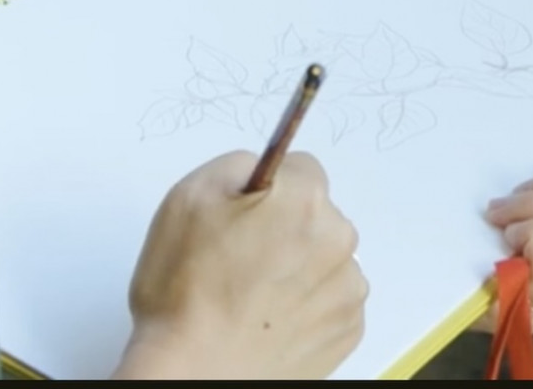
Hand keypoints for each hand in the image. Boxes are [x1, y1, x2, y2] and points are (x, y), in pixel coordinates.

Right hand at [115, 150, 367, 379]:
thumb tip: (264, 167)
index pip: (300, 169)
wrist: (196, 373)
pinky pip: (330, 298)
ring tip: (253, 296)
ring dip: (299, 267)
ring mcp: (347, 289)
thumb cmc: (185, 292)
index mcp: (304, 200)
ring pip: (325, 257)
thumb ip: (237, 164)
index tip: (244, 216)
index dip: (268, 191)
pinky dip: (307, 304)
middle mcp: (339, 239)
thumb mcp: (190, 196)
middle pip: (317, 213)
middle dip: (286, 226)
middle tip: (241, 258)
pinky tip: (270, 318)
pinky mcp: (347, 329)